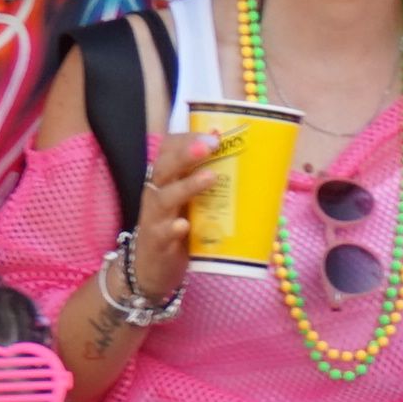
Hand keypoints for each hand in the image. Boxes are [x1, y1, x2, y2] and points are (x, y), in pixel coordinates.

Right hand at [122, 124, 226, 309]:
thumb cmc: (177, 230)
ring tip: (211, 177)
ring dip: (188, 185)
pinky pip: (164, 232)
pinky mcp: (158, 242)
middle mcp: (157, 194)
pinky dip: (174, 228)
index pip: (168, 149)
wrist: (149, 270)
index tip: (213, 131)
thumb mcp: (191, 204)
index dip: (187, 138)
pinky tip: (185, 225)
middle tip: (211, 144)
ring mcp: (155, 217)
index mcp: (166, 180)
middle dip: (186, 153)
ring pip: (166, 196)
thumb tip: (253, 170)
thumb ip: (209, 186)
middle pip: (165, 166)